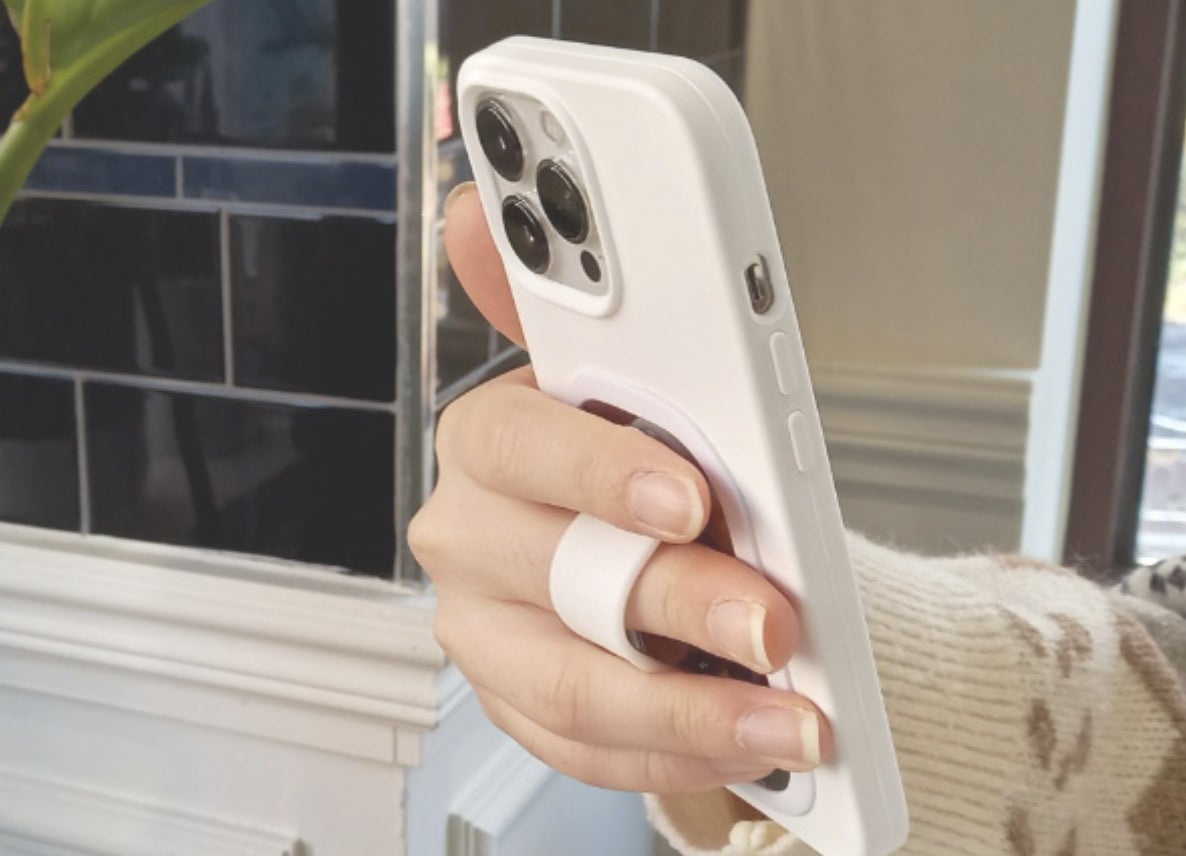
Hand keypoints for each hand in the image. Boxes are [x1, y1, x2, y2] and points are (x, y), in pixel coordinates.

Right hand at [408, 183, 832, 792]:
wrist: (665, 548)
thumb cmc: (647, 455)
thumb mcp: (629, 374)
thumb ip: (563, 302)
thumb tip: (477, 208)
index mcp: (491, 441)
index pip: (517, 444)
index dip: (600, 471)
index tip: (692, 495)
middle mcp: (474, 537)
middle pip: (556, 575)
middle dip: (673, 599)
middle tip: (773, 619)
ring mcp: (490, 632)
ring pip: (570, 687)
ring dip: (689, 707)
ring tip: (789, 714)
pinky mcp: (523, 706)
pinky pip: (588, 751)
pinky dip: (677, 754)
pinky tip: (750, 744)